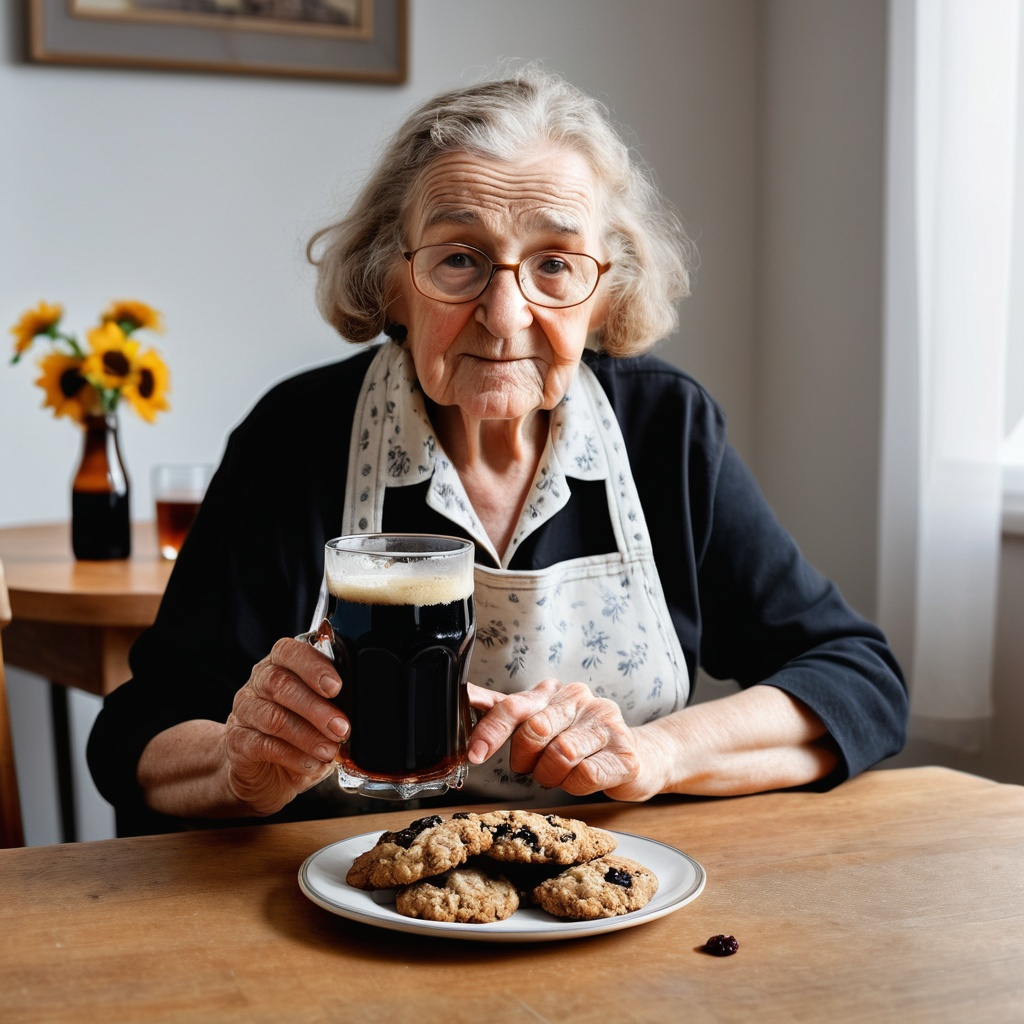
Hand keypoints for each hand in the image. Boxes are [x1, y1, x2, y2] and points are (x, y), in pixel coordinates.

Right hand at [224, 638, 348, 815]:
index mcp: (282, 665)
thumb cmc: (301, 735)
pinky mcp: (237, 742)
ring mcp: (245, 711)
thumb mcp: (324, 716)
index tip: (336, 686)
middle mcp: (259, 683)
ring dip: (306, 735)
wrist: (265, 773)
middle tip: (341, 727)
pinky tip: (311, 763)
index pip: (289, 652)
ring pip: (272, 717)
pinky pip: (261, 745)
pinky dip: (291, 755)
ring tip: (329, 750)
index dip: (313, 667)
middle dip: (316, 707)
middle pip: (280, 684)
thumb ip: (338, 705)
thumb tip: (363, 710)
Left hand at [467, 678, 661, 799]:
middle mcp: (579, 699)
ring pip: (561, 755)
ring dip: (553, 775)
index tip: (475, 755)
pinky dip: (577, 785)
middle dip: (527, 760)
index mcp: (552, 692)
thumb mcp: (539, 721)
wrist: (636, 756)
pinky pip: (586, 775)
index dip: (491, 732)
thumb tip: (464, 697)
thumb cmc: (579, 742)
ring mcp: (606, 723)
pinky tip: (586, 777)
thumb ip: (504, 711)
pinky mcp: (625, 753)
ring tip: (563, 773)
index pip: (513, 706)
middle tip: (536, 767)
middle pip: (534, 731)